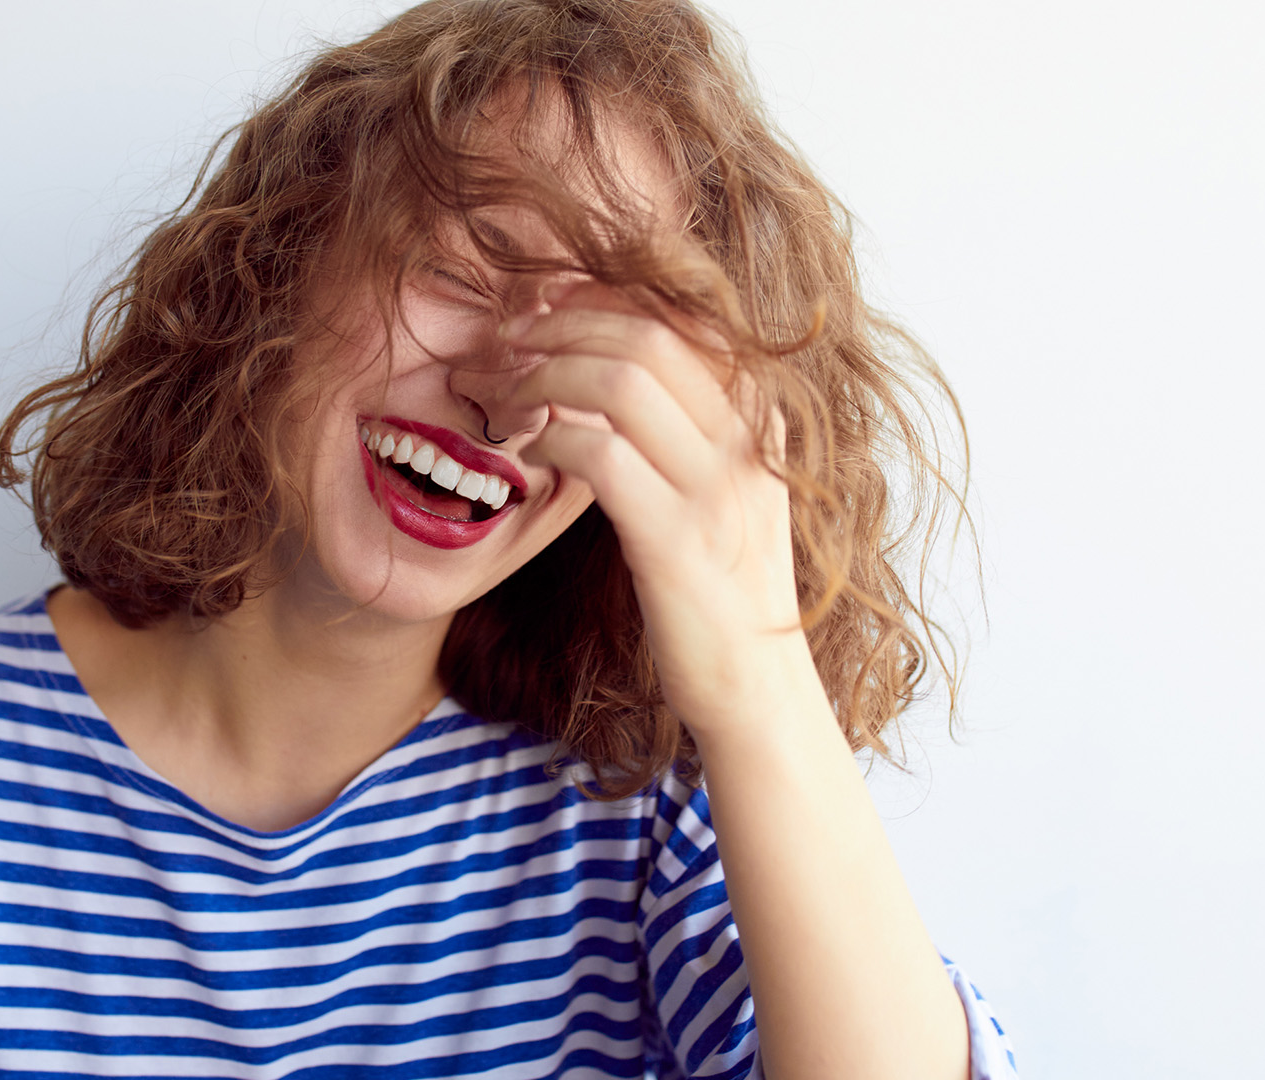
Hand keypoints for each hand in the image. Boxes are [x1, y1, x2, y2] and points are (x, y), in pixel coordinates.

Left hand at [502, 281, 819, 737]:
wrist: (757, 692)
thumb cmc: (721, 591)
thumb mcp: (722, 492)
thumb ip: (687, 430)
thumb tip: (609, 366)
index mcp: (763, 418)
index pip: (682, 315)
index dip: (600, 297)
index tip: (543, 307)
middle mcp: (750, 440)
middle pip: (645, 332)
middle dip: (560, 325)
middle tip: (503, 343)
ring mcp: (718, 489)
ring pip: (619, 379)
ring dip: (542, 375)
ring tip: (501, 394)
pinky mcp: (677, 541)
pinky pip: (601, 454)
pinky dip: (551, 436)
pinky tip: (529, 449)